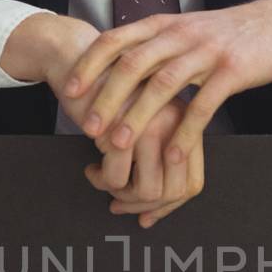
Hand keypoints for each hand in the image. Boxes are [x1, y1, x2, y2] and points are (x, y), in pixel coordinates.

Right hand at [0, 10, 200, 217]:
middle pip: (173, 193)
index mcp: (186, 122)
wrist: (78, 57)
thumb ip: (157, 156)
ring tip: (104, 181)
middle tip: (118, 204)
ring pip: (148, 191)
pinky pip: (117, 178)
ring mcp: (152, 125)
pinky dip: (102, 181)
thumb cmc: (109, 94)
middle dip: (142, 207)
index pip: (193, 183)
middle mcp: (176, 124)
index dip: (168, 206)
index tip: (146, 214)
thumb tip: (155, 208)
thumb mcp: (142, 123)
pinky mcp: (123, 126)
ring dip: (122, 197)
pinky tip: (92, 168)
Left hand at [61, 0, 271, 165]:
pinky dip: (185, 132)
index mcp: (163, 25)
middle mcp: (180, 34)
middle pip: (133, 64)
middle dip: (106, 97)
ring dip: (138, 117)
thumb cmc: (222, 35)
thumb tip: (112, 65)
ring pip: (163, 85)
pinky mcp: (231, 72)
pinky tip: (173, 156)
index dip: (89, 65)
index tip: (69, 92)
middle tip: (88, 128)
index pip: (116, 40)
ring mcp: (206, 52)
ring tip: (119, 145)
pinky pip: (203, 105)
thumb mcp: (182, 30)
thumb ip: (150, 45)